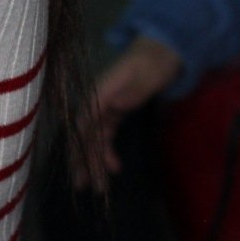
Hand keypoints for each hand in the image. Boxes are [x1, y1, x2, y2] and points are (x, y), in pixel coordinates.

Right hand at [74, 35, 182, 190]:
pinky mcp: (114, 112)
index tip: (78, 164)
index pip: (86, 118)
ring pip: (95, 138)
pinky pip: (105, 135)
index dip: (80, 140)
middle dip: (83, 159)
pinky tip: (114, 168)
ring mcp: (106, 107)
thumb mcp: (147, 75)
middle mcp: (99, 100)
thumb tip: (116, 107)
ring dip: (94, 161)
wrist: (161, 52)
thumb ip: (133, 91)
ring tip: (99, 188)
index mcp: (102, 90)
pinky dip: (106, 152)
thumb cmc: (153, 63)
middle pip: (86, 132)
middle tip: (82, 185)